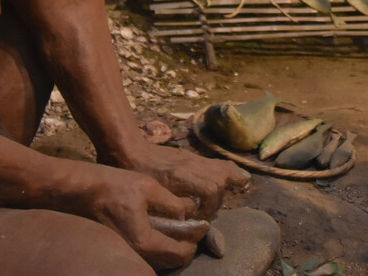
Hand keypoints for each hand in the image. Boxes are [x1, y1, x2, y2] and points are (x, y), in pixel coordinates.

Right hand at [79, 166, 207, 268]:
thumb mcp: (148, 187)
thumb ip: (173, 203)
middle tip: (194, 228)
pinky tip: (164, 228)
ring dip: (174, 247)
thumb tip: (188, 214)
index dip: (195, 240)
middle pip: (173, 262)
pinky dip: (161, 246)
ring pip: (161, 260)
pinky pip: (149, 254)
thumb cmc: (113, 186)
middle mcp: (136, 254)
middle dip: (187, 246)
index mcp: (144, 241)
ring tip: (181, 227)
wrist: (82, 191)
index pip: (181, 253)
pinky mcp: (123, 248)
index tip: (202, 224)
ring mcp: (128, 253)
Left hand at [120, 143, 250, 219]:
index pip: (211, 189)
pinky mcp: (195, 158)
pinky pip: (220, 164)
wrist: (132, 151)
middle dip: (218, 201)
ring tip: (225, 196)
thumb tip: (194, 215)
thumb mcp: (151, 193)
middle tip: (206, 211)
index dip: (210, 207)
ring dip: (228, 185)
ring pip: (224, 169)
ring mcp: (194, 159)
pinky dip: (230, 173)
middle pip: (220, 180)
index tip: (198, 217)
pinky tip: (235, 180)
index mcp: (179, 175)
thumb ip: (174, 205)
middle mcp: (190, 165)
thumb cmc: (137, 176)